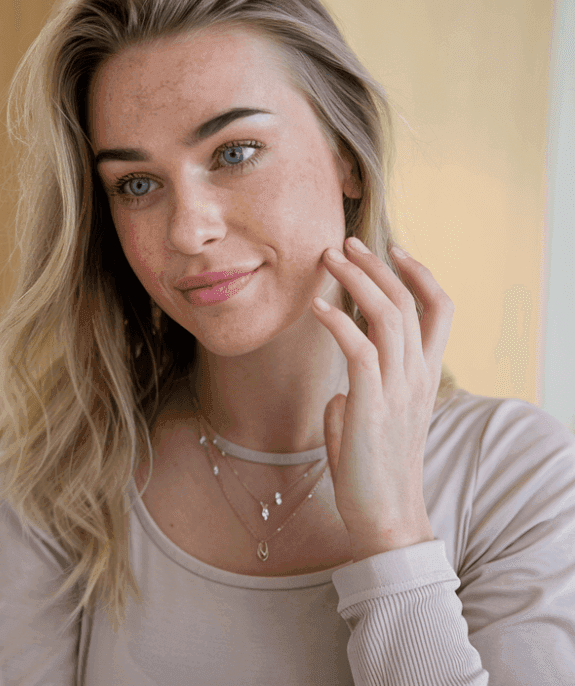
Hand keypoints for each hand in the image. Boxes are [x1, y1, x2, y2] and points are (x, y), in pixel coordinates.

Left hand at [311, 237, 453, 561]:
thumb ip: (360, 399)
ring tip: (329, 258)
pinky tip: (319, 308)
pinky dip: (339, 323)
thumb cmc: (370, 471)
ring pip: (388, 318)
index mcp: (423, 377)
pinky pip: (359, 351)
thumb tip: (339, 391)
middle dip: (377, 265)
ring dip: (357, 282)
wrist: (383, 517)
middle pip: (409, 303)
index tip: (394, 248)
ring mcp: (397, 390)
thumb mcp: (369, 423)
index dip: (420, 275)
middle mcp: (417, 377)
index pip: (440, 311)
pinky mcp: (371, 405)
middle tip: (345, 242)